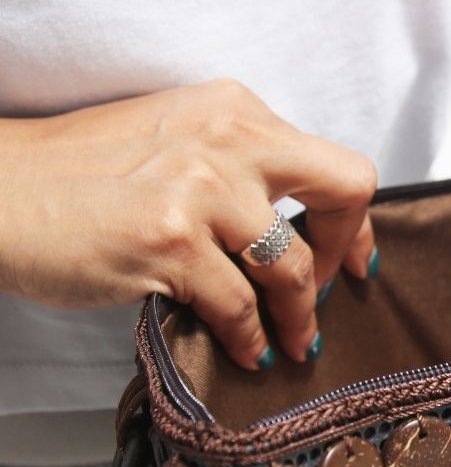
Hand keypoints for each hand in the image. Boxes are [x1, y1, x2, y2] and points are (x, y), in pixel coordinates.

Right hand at [0, 79, 377, 369]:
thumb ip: (238, 174)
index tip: (355, 260)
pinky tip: (246, 353)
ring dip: (298, 318)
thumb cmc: (79, 179)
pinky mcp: (170, 238)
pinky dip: (250, 341)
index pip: (334, 164)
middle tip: (328, 294)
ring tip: (290, 343)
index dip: (353, 223)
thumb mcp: (175, 146)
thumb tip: (295, 234)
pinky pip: (239, 308)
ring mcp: (200, 186)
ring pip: (293, 268)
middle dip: (345, 254)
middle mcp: (226, 137)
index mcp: (233, 112)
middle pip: (344, 191)